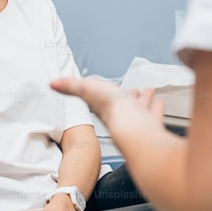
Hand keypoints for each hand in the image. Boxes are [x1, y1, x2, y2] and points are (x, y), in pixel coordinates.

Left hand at [50, 77, 164, 135]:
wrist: (135, 127)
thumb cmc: (112, 111)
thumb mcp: (86, 89)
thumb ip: (71, 86)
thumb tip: (52, 83)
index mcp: (104, 107)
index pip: (102, 100)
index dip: (103, 93)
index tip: (106, 89)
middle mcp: (120, 115)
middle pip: (123, 105)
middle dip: (128, 97)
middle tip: (133, 91)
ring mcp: (137, 121)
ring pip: (139, 109)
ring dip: (143, 100)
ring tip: (147, 92)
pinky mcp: (150, 125)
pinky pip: (153, 115)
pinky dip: (155, 108)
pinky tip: (158, 104)